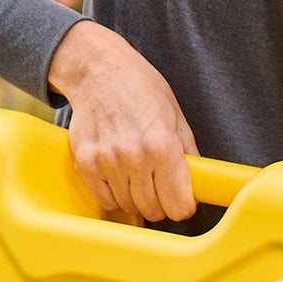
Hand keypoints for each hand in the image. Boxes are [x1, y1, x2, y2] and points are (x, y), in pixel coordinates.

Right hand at [46, 20, 197, 224]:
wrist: (98, 70)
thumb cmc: (140, 88)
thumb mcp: (175, 115)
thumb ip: (188, 153)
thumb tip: (197, 184)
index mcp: (163, 145)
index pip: (178, 205)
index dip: (183, 206)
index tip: (180, 200)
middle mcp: (134, 156)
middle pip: (153, 210)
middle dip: (160, 204)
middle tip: (159, 187)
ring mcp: (107, 161)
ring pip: (128, 207)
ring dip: (136, 199)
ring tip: (138, 177)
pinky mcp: (85, 163)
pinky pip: (104, 199)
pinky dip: (113, 195)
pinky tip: (119, 178)